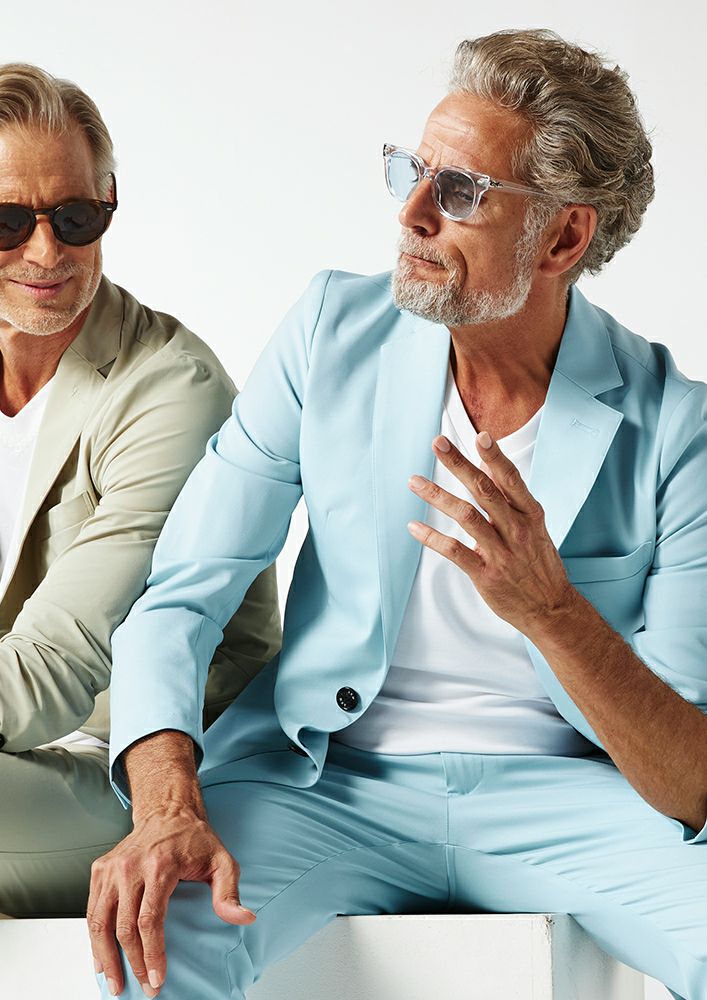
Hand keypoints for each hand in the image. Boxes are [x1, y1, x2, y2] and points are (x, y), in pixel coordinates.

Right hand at [87, 809, 254, 996]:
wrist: (168, 811)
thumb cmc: (195, 839)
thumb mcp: (222, 861)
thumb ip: (229, 892)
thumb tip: (245, 918)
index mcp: (159, 865)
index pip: (150, 920)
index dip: (152, 954)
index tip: (158, 979)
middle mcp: (130, 866)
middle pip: (124, 926)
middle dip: (133, 963)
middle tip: (144, 987)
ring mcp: (112, 868)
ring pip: (100, 922)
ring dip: (105, 957)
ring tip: (114, 982)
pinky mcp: (100, 870)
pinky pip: (92, 910)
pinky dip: (94, 938)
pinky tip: (101, 959)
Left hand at [407, 430, 576, 638]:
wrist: (551, 608)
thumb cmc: (539, 564)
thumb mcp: (535, 528)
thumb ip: (513, 500)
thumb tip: (489, 467)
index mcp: (530, 514)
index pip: (510, 479)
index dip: (494, 456)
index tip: (479, 436)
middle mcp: (516, 529)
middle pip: (483, 489)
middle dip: (458, 464)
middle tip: (437, 444)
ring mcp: (501, 551)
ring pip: (465, 516)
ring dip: (437, 496)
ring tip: (414, 482)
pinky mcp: (485, 573)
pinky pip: (454, 551)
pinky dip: (432, 538)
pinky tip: (414, 527)